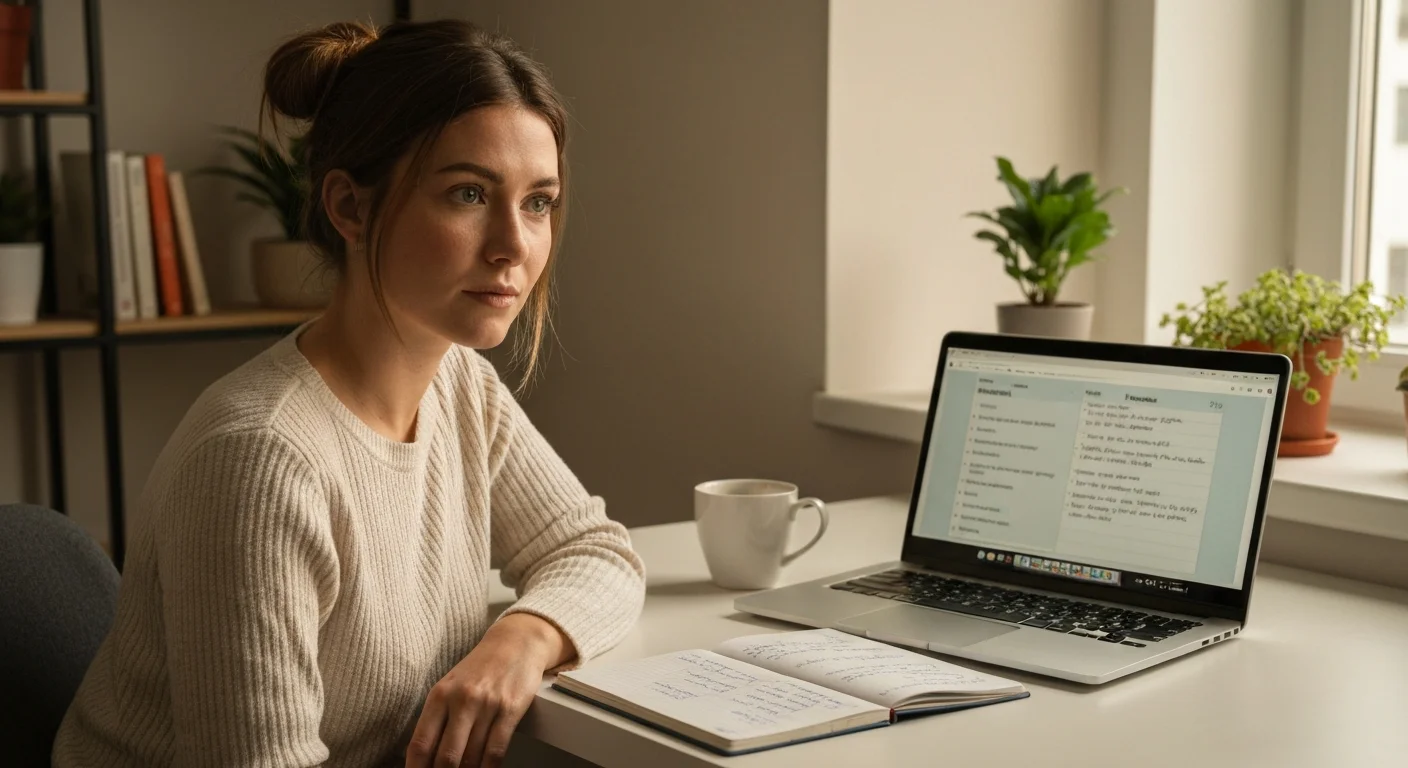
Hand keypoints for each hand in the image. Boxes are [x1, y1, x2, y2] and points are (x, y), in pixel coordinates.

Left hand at [405, 613, 572, 767]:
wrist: (515, 642)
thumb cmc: (480, 669)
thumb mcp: (450, 688)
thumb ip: (437, 720)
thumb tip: (426, 757)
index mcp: (439, 696)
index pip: (420, 743)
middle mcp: (461, 699)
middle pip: (446, 756)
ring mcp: (487, 705)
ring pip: (472, 757)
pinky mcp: (510, 709)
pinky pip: (496, 750)